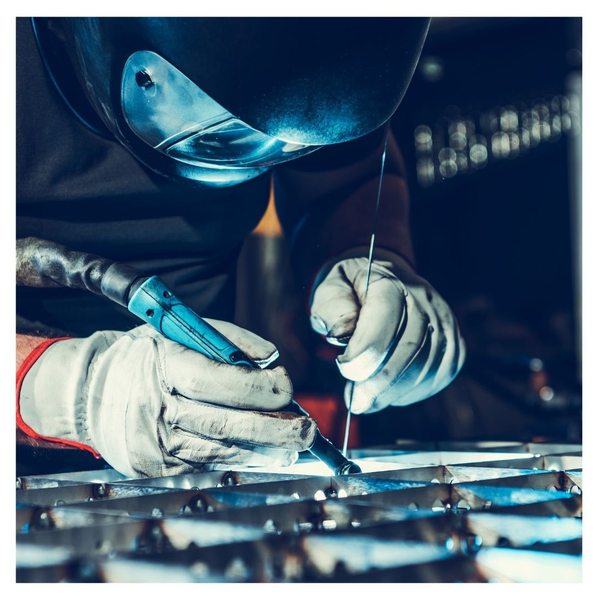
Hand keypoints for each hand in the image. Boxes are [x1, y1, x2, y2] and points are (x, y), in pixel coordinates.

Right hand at [19, 322, 316, 476]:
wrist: (90, 391)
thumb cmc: (146, 356)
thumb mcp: (181, 330)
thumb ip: (230, 339)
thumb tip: (273, 359)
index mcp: (165, 367)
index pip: (220, 381)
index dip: (260, 388)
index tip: (287, 386)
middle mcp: (159, 408)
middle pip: (226, 425)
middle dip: (275, 430)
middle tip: (308, 430)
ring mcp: (155, 444)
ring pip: (221, 452)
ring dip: (264, 450)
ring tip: (294, 444)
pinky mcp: (155, 468)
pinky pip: (207, 466)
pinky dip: (240, 461)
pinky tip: (262, 455)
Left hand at [310, 250, 464, 413]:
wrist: (385, 280)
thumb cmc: (352, 290)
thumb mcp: (331, 288)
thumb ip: (332, 308)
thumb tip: (340, 334)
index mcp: (389, 281)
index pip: (385, 314)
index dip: (367, 348)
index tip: (346, 370)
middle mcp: (424, 298)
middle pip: (411, 344)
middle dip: (381, 381)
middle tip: (357, 402)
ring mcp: (444, 320)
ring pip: (428, 364)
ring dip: (396, 391)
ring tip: (368, 399)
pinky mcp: (454, 342)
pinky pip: (441, 374)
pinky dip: (415, 391)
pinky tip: (392, 393)